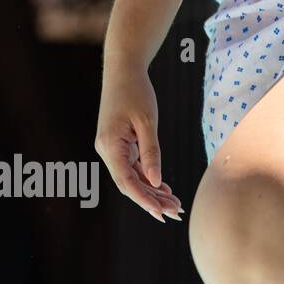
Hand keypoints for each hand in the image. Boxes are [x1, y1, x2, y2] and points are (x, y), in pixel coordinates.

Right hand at [94, 63, 182, 221]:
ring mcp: (112, 148)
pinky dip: (149, 179)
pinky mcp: (119, 145)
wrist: (123, 70)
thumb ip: (151, 152)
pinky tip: (166, 190)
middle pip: (129, 184)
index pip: (125, 180)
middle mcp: (106, 150)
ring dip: (152, 192)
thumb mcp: (148, 122)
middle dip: (151, 201)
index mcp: (109, 145)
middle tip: (176, 213)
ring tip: (175, 205)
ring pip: (132, 178)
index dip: (143, 199)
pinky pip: (133, 168)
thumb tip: (155, 181)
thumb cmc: (136, 92)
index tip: (160, 212)